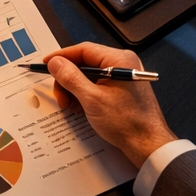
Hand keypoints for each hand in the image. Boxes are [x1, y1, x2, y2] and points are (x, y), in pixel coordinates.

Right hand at [43, 42, 176, 167]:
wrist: (148, 145)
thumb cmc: (127, 123)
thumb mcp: (92, 99)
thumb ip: (70, 77)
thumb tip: (55, 62)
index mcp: (119, 60)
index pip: (83, 50)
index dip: (61, 57)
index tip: (46, 64)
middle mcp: (122, 64)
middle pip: (85, 63)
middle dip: (68, 80)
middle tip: (60, 95)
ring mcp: (123, 77)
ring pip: (88, 76)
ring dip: (74, 89)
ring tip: (69, 106)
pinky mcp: (122, 90)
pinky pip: (96, 85)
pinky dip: (84, 95)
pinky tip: (80, 108)